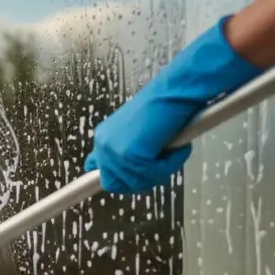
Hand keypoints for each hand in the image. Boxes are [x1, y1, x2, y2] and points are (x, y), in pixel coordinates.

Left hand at [85, 17, 260, 194]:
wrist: (175, 91)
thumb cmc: (164, 107)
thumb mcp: (139, 132)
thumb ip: (127, 151)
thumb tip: (127, 172)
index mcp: (103, 137)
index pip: (95, 168)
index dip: (116, 177)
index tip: (133, 177)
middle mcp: (103, 144)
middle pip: (114, 184)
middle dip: (141, 180)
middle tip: (162, 165)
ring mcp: (114, 151)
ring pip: (137, 182)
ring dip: (161, 171)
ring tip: (174, 149)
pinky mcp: (131, 155)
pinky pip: (153, 174)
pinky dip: (171, 164)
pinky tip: (179, 147)